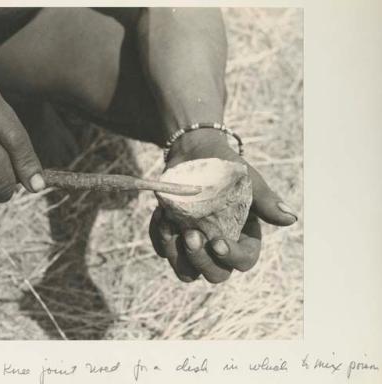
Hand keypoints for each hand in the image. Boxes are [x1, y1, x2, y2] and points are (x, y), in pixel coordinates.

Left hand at [149, 129, 296, 282]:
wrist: (196, 154)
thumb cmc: (227, 168)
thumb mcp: (249, 181)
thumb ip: (266, 201)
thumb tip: (290, 218)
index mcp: (244, 238)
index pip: (244, 261)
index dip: (231, 257)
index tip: (217, 242)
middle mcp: (219, 248)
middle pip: (214, 275)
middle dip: (201, 260)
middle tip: (191, 234)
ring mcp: (194, 246)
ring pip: (186, 272)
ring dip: (176, 253)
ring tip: (170, 223)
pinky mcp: (172, 238)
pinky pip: (162, 250)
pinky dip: (159, 237)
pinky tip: (160, 214)